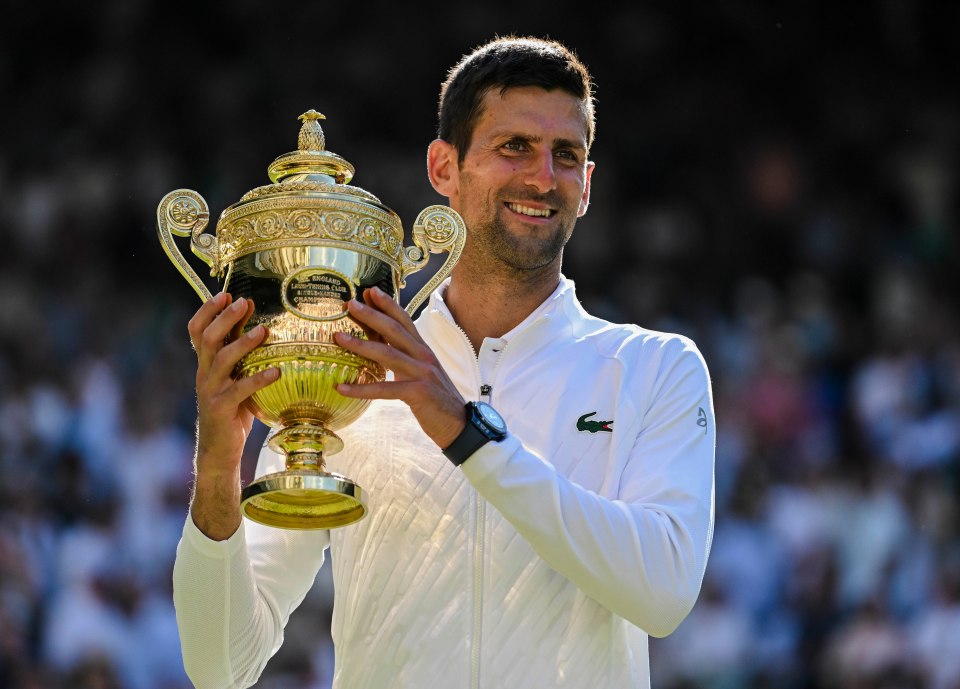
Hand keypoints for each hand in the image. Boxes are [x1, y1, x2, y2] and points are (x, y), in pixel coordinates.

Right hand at [186, 292, 278, 538]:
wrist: (218, 450)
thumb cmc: (233, 411)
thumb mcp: (235, 380)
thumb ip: (243, 360)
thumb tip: (266, 330)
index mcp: (206, 364)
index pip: (196, 330)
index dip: (207, 310)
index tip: (225, 293)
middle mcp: (204, 373)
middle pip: (208, 338)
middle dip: (225, 318)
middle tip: (243, 302)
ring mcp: (211, 391)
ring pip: (221, 359)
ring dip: (242, 343)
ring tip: (263, 331)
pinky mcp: (221, 409)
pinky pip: (240, 390)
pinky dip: (259, 379)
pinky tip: (277, 371)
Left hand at [334, 286, 465, 449]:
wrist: (458, 423)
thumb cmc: (435, 398)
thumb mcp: (419, 372)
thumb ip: (401, 357)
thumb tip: (378, 345)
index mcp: (423, 349)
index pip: (405, 320)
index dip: (388, 304)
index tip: (370, 291)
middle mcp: (424, 356)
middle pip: (394, 330)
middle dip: (371, 315)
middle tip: (349, 304)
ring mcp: (422, 373)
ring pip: (387, 354)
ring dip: (360, 344)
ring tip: (338, 337)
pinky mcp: (418, 393)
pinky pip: (385, 389)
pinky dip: (362, 388)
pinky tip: (342, 388)